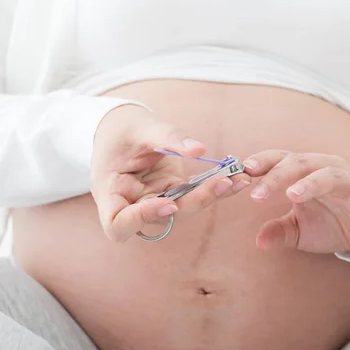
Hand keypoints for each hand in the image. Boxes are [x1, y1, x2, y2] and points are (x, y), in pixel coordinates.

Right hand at [91, 104, 250, 241]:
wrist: (120, 126)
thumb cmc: (121, 126)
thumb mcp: (141, 125)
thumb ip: (168, 137)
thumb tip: (200, 150)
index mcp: (109, 192)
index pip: (118, 224)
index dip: (142, 219)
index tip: (167, 201)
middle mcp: (131, 204)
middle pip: (161, 218)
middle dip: (195, 202)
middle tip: (223, 182)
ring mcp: (152, 201)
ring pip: (182, 210)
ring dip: (211, 196)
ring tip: (240, 178)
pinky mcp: (170, 193)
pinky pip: (192, 196)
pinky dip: (214, 187)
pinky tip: (238, 177)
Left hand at [243, 150, 349, 254]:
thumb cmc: (333, 223)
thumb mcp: (301, 231)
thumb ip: (280, 231)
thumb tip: (258, 241)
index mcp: (305, 173)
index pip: (280, 160)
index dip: (262, 163)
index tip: (241, 173)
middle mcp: (326, 170)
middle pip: (300, 163)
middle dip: (276, 176)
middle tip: (257, 195)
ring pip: (329, 175)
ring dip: (310, 183)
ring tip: (293, 195)